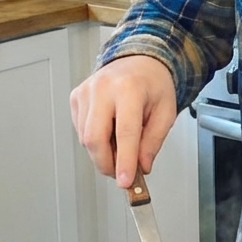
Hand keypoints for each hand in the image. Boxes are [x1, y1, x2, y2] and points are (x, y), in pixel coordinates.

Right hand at [69, 55, 176, 186]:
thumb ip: (153, 141)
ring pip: (86, 138)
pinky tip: (109, 130)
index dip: (124, 161)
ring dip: (102, 153)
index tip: (125, 180)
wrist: (138, 61)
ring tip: (121, 144)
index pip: (125, 132)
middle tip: (121, 173)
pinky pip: (80, 130)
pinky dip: (95, 140)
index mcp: (129, 88)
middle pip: (95, 138)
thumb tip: (141, 166)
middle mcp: (103, 88)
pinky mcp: (76, 97)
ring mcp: (86, 91)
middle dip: (107, 164)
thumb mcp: (165, 112)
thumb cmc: (153, 84)